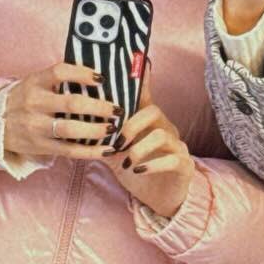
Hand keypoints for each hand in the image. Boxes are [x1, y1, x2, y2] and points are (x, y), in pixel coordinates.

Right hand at [3, 63, 119, 163]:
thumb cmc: (22, 100)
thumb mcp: (33, 83)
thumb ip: (57, 80)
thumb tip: (95, 76)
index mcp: (35, 83)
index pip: (60, 72)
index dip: (82, 73)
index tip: (101, 79)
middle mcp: (35, 103)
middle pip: (72, 103)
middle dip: (99, 107)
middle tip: (117, 109)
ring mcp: (36, 126)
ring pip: (71, 129)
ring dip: (96, 129)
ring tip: (112, 128)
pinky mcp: (39, 146)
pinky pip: (69, 150)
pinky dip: (90, 151)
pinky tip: (106, 150)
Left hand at [106, 73, 194, 220]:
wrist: (158, 199)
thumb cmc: (136, 171)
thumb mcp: (116, 152)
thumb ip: (104, 136)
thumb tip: (79, 121)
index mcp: (148, 122)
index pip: (144, 97)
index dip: (141, 81)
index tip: (137, 63)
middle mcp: (166, 128)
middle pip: (152, 111)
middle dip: (131, 125)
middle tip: (116, 142)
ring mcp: (178, 146)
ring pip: (162, 134)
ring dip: (138, 148)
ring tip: (126, 161)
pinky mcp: (184, 165)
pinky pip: (172, 159)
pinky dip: (152, 164)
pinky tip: (137, 170)